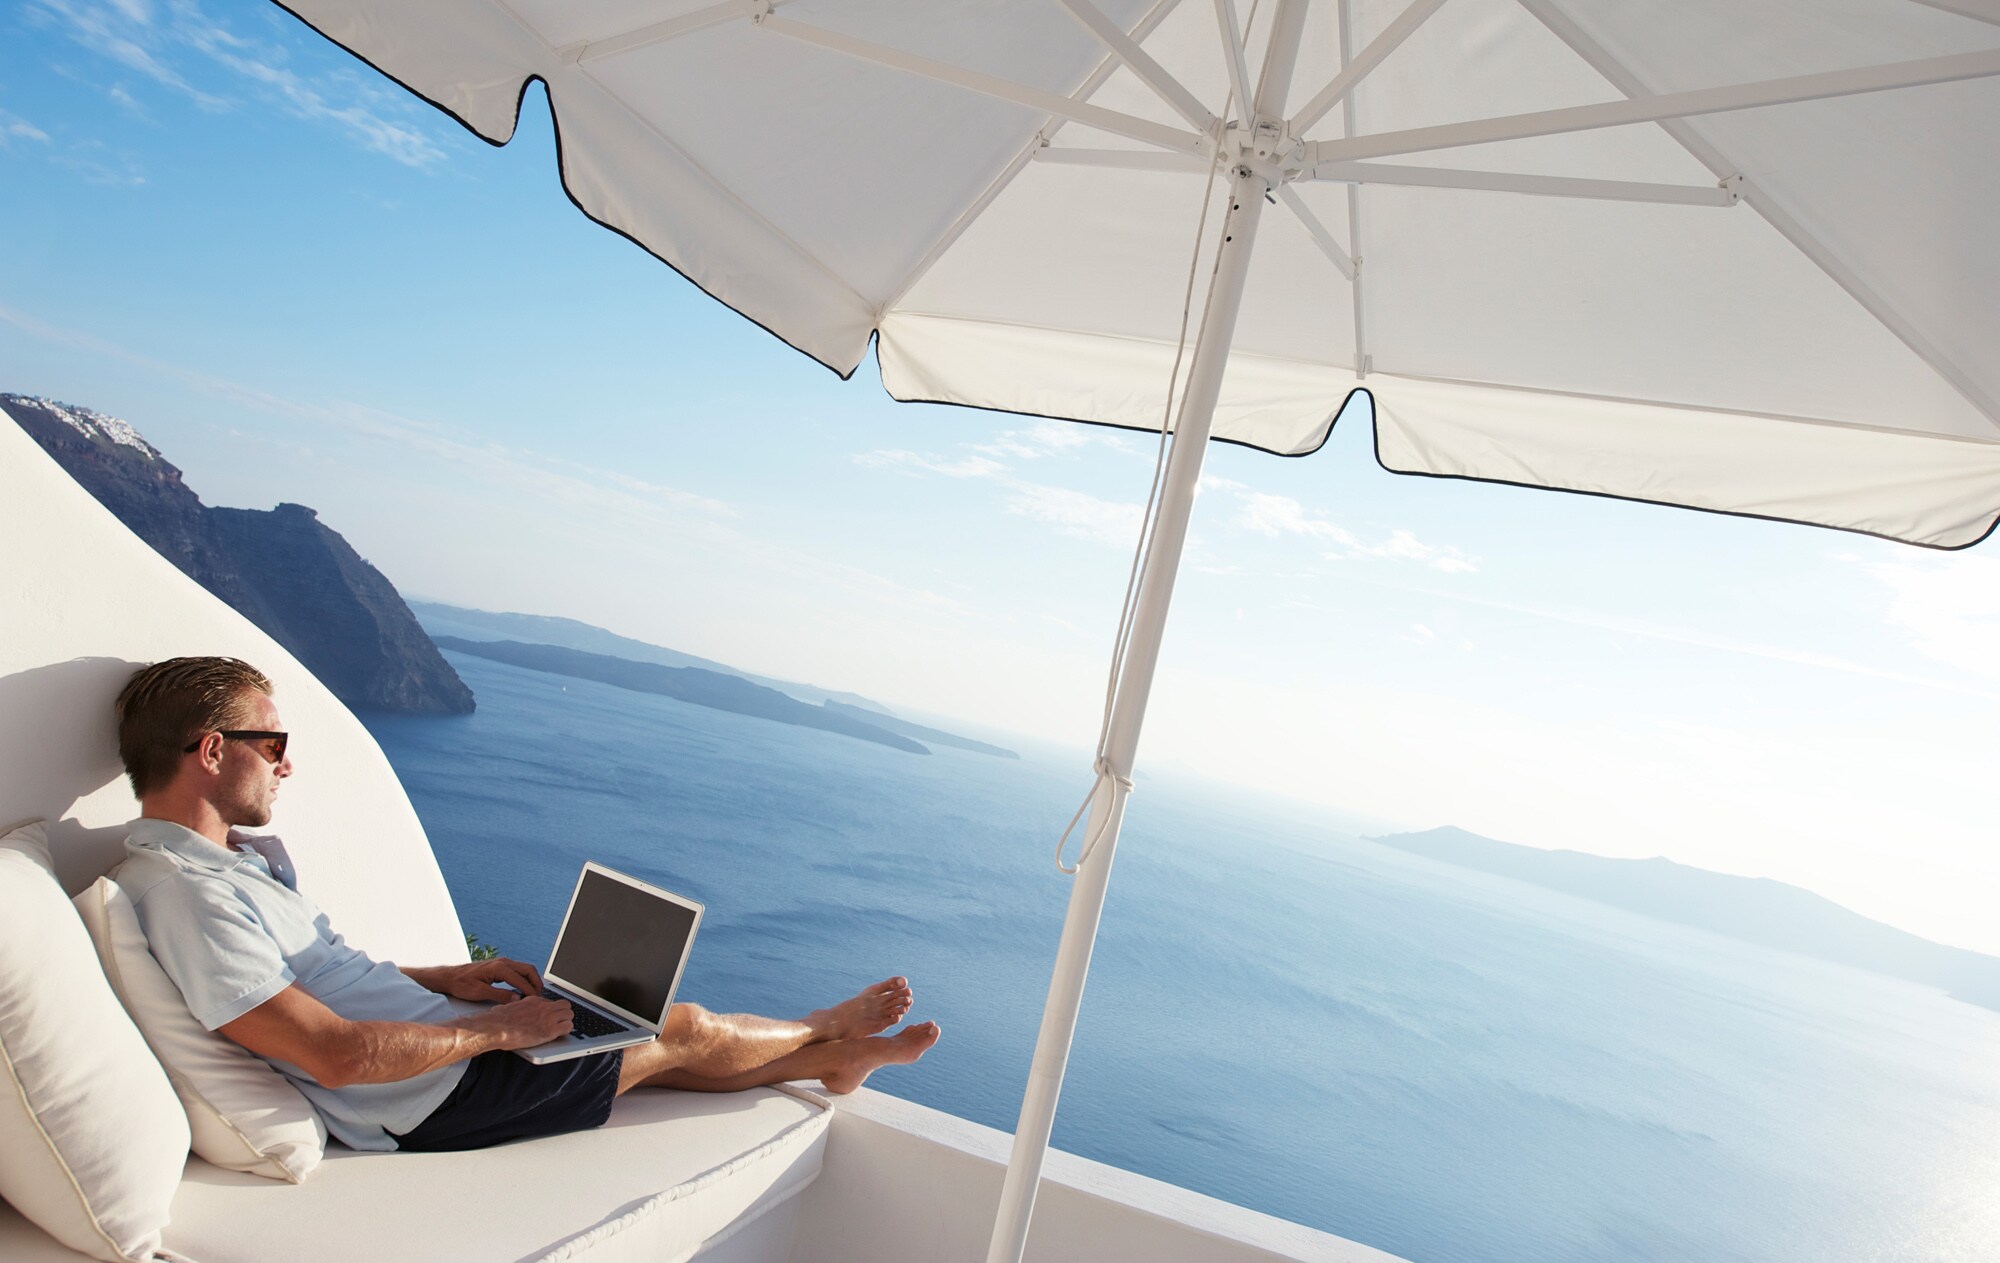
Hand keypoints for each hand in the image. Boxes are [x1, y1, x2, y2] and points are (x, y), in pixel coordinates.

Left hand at [425, 958, 543, 1004]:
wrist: (449, 977)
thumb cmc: (461, 984)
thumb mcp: (480, 993)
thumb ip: (500, 995)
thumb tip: (517, 999)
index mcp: (499, 968)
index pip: (521, 980)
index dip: (530, 991)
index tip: (536, 1001)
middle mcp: (502, 962)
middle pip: (528, 969)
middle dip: (536, 983)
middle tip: (539, 996)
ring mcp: (501, 962)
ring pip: (524, 968)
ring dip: (531, 979)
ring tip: (534, 993)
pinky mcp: (499, 965)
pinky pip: (517, 969)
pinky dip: (524, 978)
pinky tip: (523, 988)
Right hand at [462, 996, 572, 1050]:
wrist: (495, 1028)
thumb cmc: (496, 1021)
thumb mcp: (506, 1006)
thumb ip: (513, 1005)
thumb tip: (510, 1005)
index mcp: (533, 1000)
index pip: (552, 1002)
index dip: (552, 1010)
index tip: (550, 1017)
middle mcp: (543, 1007)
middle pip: (565, 1005)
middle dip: (564, 1014)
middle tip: (559, 1022)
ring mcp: (547, 1017)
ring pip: (570, 1015)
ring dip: (566, 1022)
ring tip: (560, 1029)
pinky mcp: (549, 1030)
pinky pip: (568, 1027)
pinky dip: (566, 1031)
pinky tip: (559, 1035)